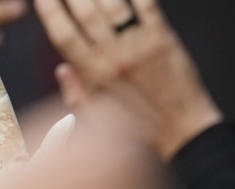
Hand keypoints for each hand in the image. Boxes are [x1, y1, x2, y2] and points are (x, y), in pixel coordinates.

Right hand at [34, 0, 222, 159]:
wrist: (185, 130)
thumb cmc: (144, 128)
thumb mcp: (101, 119)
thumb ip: (77, 95)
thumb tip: (62, 69)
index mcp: (95, 75)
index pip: (63, 35)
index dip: (50, 12)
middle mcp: (114, 57)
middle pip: (84, 12)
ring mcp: (139, 46)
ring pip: (111, 4)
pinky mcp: (164, 39)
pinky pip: (147, 5)